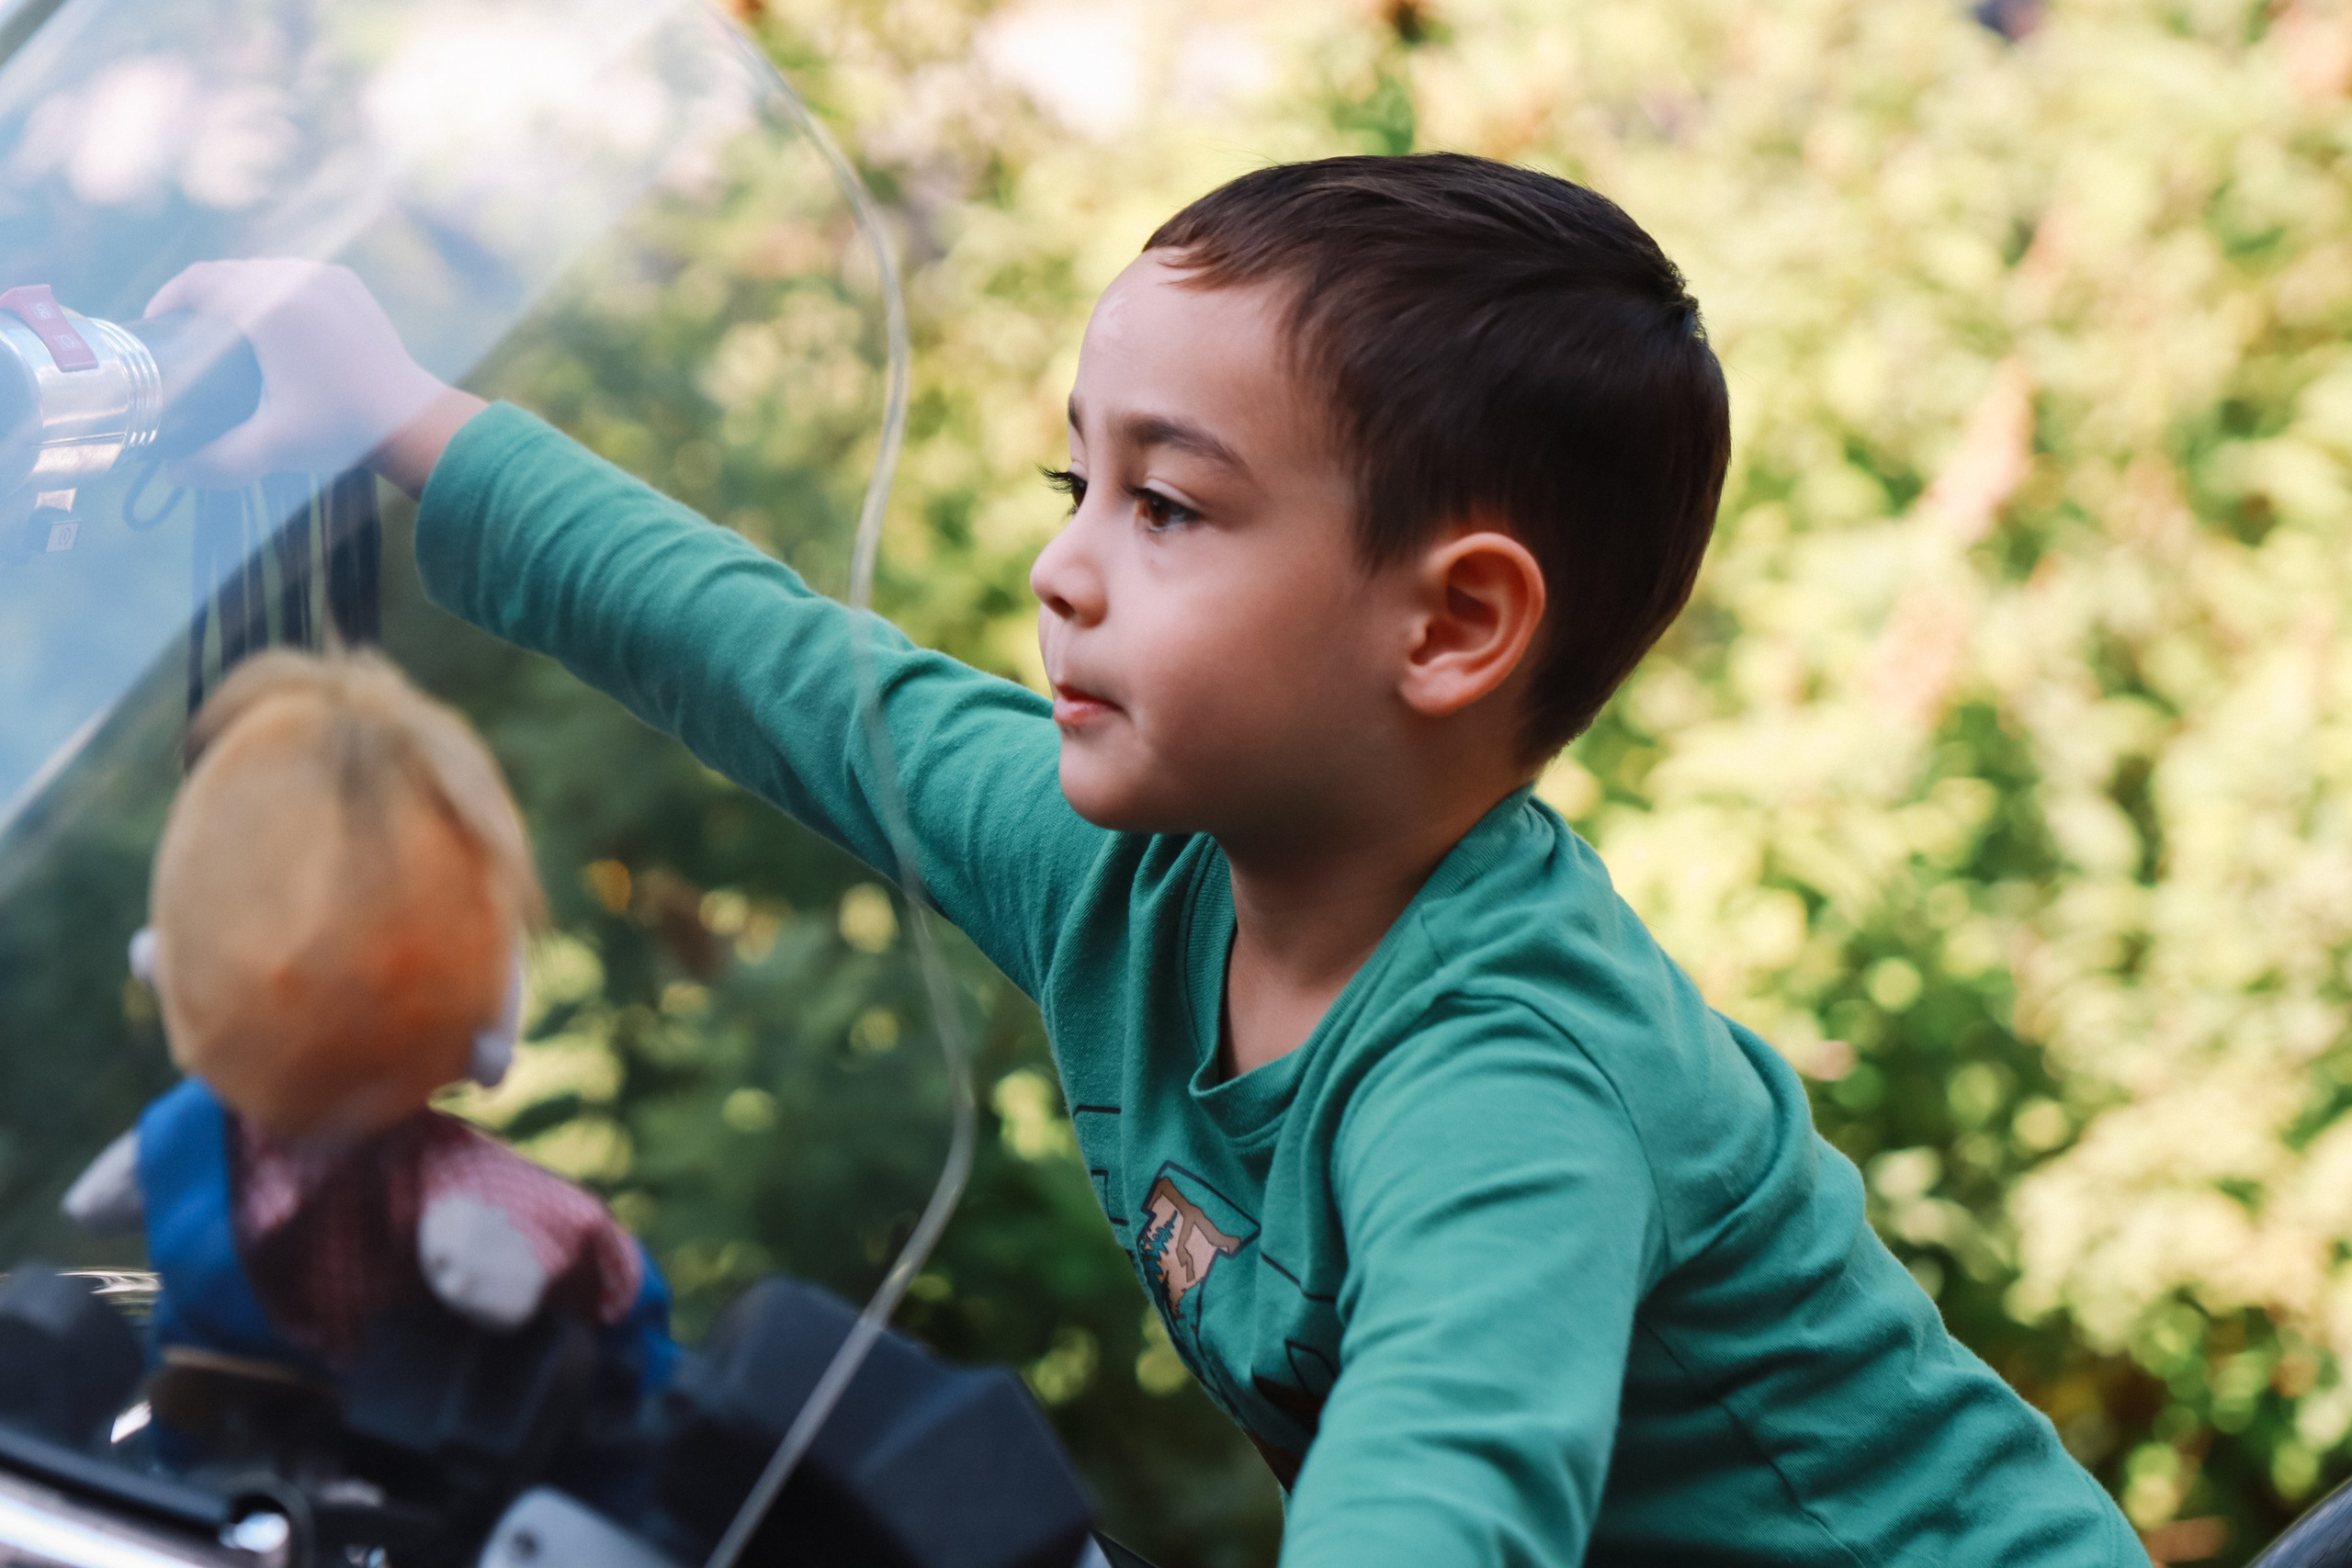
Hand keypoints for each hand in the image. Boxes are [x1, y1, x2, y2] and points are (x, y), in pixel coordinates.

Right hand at [144, 259, 476, 492]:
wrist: (414, 420)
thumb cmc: (343, 432)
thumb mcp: (272, 449)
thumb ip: (215, 462)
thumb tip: (170, 474)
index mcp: (271, 307)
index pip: (200, 282)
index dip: (168, 299)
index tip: (155, 327)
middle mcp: (297, 279)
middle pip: (228, 273)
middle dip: (198, 298)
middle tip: (182, 333)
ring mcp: (327, 276)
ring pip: (261, 270)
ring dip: (235, 291)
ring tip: (218, 327)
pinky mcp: (348, 284)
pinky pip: (293, 275)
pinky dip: (271, 290)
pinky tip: (262, 320)